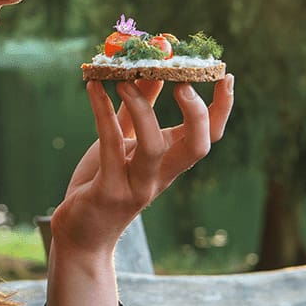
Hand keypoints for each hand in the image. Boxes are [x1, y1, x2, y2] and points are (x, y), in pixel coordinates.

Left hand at [49, 75, 234, 257]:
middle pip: (197, 147)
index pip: (208, 135)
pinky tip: (93, 89)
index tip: (225, 75)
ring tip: (123, 80)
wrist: (79, 235)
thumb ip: (139, 109)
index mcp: (170, 162)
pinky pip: (110, 146)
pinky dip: (102, 113)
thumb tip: (155, 71)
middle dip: (196, 113)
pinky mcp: (109, 191)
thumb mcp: (124, 142)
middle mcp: (160, 176)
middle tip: (182, 81)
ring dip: (141, 108)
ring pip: (153, 147)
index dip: (222, 108)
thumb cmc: (102, 183)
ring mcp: (137, 186)